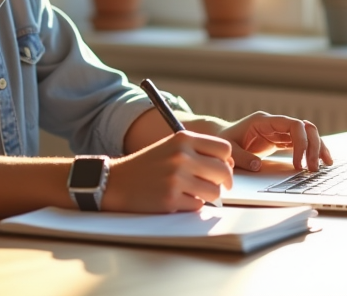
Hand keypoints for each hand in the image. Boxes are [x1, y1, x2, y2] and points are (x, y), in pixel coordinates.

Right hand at [103, 131, 233, 212]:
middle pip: (224, 171)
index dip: (226, 161)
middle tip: (215, 186)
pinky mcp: (171, 199)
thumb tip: (230, 164)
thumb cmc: (147, 166)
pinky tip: (177, 199)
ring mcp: (176, 178)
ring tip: (191, 192)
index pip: (224, 148)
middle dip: (223, 182)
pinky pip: (197, 206)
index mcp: (183, 139)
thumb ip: (198, 151)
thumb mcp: (171, 147)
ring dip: (206, 196)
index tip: (222, 169)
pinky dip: (191, 205)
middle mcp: (181, 156)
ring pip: (214, 192)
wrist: (116, 181)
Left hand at [217, 112, 333, 172]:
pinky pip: (302, 143)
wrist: (221, 136)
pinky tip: (320, 162)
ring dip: (318, 148)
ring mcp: (279, 131)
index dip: (300, 143)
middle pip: (304, 128)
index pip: (292, 125)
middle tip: (313, 168)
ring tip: (325, 165)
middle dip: (313, 147)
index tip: (298, 164)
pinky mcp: (281, 140)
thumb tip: (258, 166)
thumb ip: (242, 158)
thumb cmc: (225, 140)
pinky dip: (312, 151)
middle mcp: (275, 124)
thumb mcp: (230, 149)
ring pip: (307, 134)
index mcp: (264, 121)